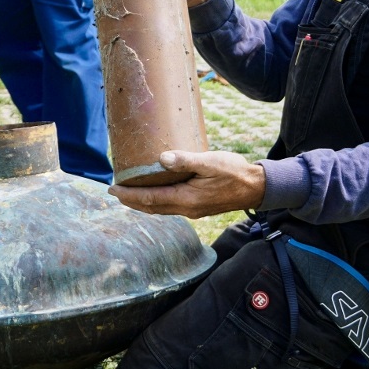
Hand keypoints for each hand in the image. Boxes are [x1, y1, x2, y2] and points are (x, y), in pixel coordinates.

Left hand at [108, 150, 265, 218]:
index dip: (129, 195)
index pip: (150, 199)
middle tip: (114, 191)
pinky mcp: (198, 207)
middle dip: (131, 200)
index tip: (113, 188)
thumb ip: (186, 160)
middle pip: (152, 208)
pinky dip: (156, 201)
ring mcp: (193, 210)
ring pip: (160, 209)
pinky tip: (155, 193)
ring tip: (129, 194)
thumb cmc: (235, 172)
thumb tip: (162, 158)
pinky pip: (170, 207)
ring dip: (143, 203)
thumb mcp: (210, 162)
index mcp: (186, 199)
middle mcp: (187, 209)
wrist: (256, 188)